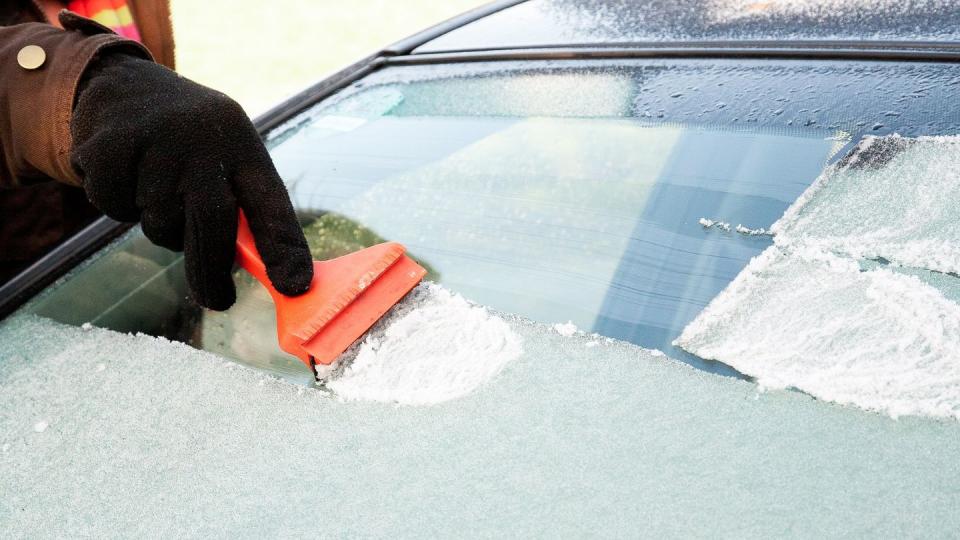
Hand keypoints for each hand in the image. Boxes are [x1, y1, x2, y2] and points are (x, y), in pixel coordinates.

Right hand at [70, 53, 311, 309]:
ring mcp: (157, 140)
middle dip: (213, 270)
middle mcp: (205, 140)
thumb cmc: (190, 145)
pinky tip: (125, 173)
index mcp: (243, 148)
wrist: (126, 85)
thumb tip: (271, 277)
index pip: (271, 204)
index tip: (294, 286)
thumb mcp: (228, 162)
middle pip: (212, 222)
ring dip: (159, 227)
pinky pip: (115, 207)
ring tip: (157, 188)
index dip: (284, 247)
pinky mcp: (111, 145)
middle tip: (219, 300)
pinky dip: (117, 205)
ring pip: (159, 223)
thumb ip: (246, 213)